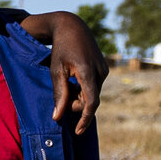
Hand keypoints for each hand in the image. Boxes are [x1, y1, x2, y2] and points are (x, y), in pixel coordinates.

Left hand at [31, 11, 103, 135]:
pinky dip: (83, 89)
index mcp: (87, 72)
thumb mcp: (56, 71)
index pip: (91, 103)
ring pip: (92, 94)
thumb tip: (57, 116)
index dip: (85, 119)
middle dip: (76, 104)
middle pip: (90, 100)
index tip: (78, 132)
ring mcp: (104, 70)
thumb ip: (59, 94)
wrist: (72, 27)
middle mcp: (100, 72)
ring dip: (79, 96)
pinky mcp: (104, 69)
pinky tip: (73, 78)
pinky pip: (94, 86)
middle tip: (62, 95)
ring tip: (67, 82)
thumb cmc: (60, 48)